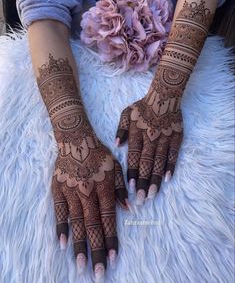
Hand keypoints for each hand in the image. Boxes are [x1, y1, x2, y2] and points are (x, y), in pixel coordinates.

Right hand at [52, 112, 127, 274]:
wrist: (76, 140)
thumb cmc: (99, 154)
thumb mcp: (115, 167)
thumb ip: (120, 189)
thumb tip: (129, 209)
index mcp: (103, 187)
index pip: (108, 218)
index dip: (111, 238)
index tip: (114, 257)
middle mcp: (87, 193)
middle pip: (92, 225)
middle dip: (96, 249)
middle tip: (98, 272)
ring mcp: (71, 192)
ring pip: (76, 222)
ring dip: (79, 245)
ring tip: (81, 265)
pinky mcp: (58, 189)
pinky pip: (60, 211)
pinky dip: (61, 227)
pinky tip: (63, 243)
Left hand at [116, 71, 183, 203]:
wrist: (164, 96)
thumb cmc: (142, 107)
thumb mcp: (126, 113)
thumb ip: (120, 130)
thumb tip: (116, 145)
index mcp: (137, 133)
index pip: (133, 156)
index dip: (132, 172)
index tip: (130, 187)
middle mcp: (150, 138)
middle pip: (146, 163)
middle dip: (142, 181)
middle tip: (140, 198)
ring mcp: (164, 138)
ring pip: (159, 162)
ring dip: (155, 178)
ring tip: (152, 194)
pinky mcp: (176, 138)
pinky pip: (173, 154)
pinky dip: (171, 166)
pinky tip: (168, 179)